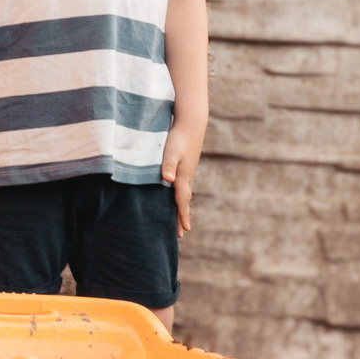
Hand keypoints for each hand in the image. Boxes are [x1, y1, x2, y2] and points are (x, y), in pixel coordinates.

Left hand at [160, 121, 203, 235]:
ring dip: (181, 208)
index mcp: (183, 177)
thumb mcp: (172, 151)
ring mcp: (186, 173)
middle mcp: (185, 177)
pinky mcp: (184, 167)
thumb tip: (168, 179)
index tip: (185, 230)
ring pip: (183, 195)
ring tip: (179, 220)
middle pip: (183, 202)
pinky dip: (179, 197)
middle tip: (181, 234)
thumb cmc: (179, 137)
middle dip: (181, 217)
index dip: (182, 215)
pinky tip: (175, 198)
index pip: (181, 200)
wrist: (191, 124)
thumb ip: (169, 165)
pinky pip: (181, 188)